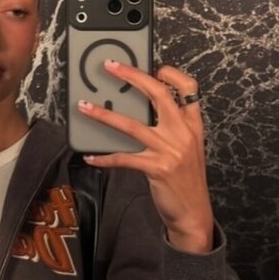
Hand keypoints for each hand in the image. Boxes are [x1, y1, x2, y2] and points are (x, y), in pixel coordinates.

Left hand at [78, 61, 214, 252]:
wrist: (194, 212)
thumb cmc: (186, 180)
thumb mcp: (188, 149)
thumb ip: (173, 128)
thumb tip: (143, 112)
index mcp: (193, 125)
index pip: (188, 88)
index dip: (171, 74)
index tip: (154, 67)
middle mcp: (183, 133)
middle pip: (158, 95)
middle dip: (132, 76)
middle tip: (111, 67)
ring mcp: (170, 150)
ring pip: (132, 125)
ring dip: (104, 115)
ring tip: (85, 107)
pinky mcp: (156, 168)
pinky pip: (123, 158)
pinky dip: (104, 158)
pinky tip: (91, 156)